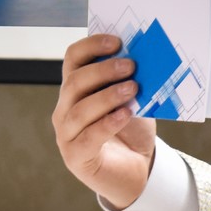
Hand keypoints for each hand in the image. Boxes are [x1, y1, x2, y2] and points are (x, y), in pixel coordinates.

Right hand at [52, 33, 156, 208]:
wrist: (137, 169)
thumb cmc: (132, 129)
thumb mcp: (135, 99)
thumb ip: (132, 81)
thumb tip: (144, 58)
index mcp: (76, 89)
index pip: (73, 59)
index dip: (91, 47)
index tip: (117, 41)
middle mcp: (65, 109)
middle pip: (74, 83)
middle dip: (103, 71)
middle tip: (131, 65)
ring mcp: (67, 134)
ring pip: (79, 110)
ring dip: (107, 96)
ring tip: (133, 89)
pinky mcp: (76, 157)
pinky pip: (88, 137)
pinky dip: (107, 123)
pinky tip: (125, 114)